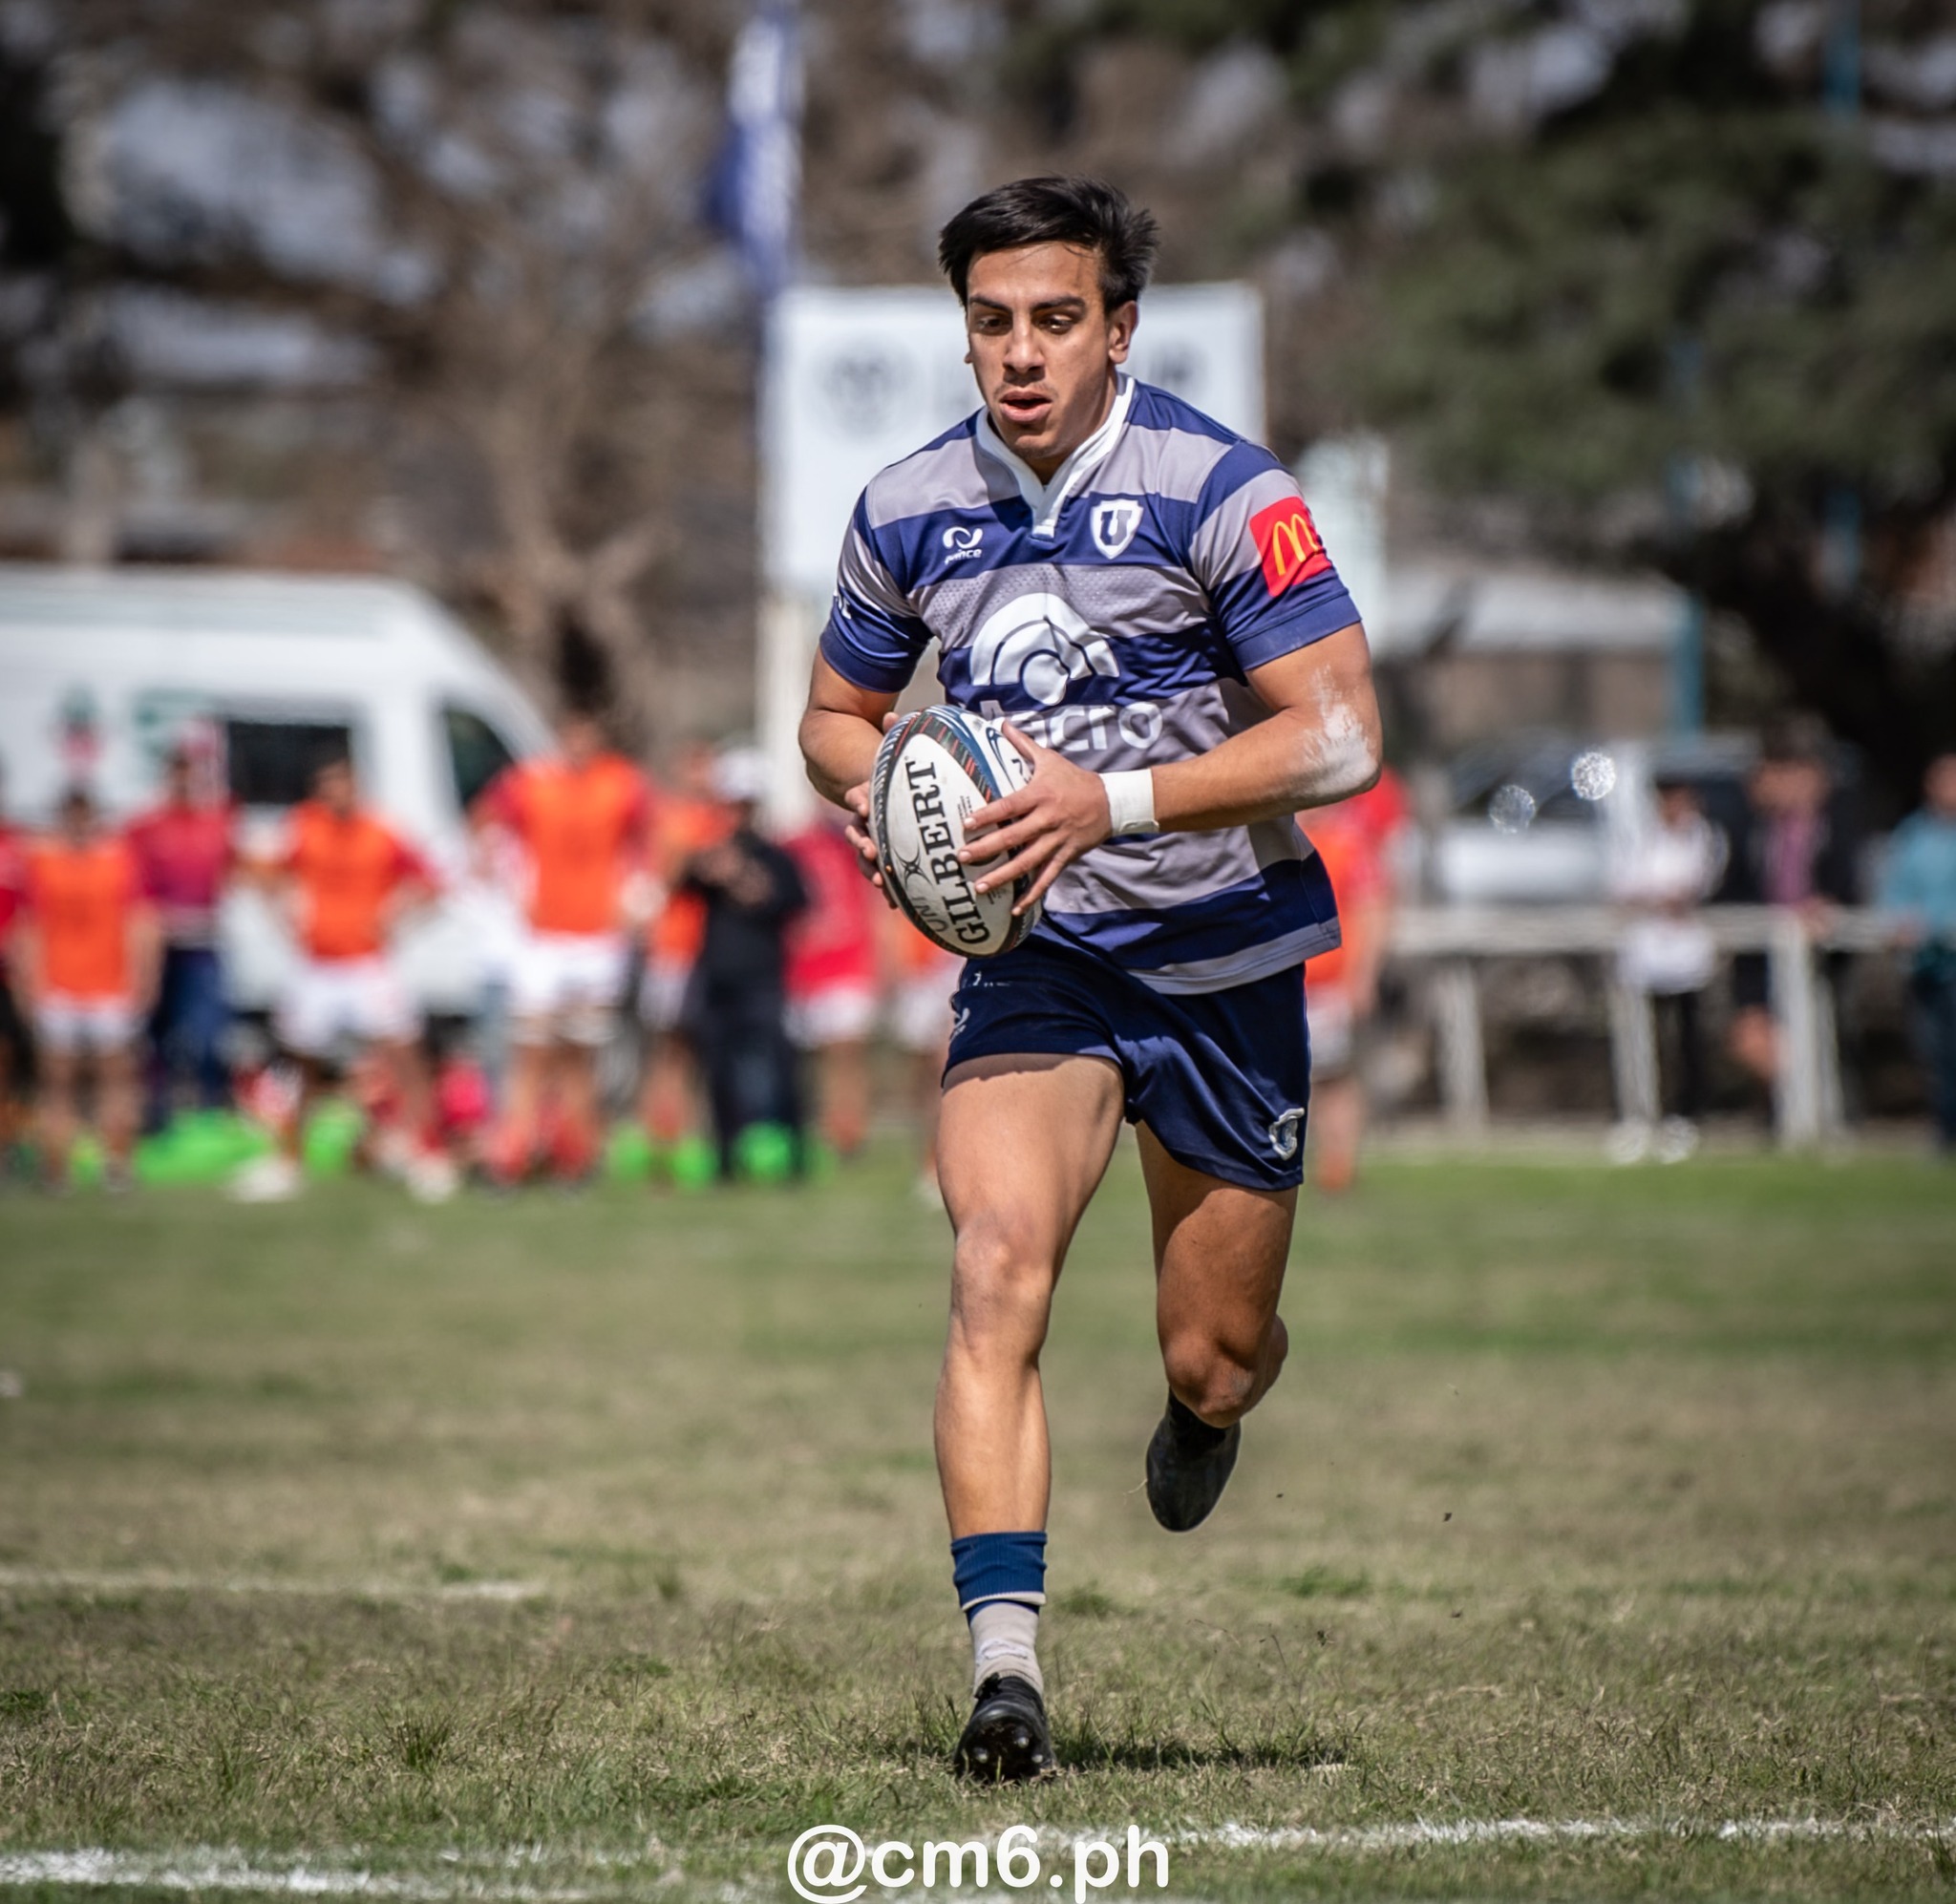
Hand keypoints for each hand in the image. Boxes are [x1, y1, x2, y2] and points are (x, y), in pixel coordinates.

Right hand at [842, 714, 905, 909]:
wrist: (876, 789)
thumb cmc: (890, 770)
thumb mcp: (891, 753)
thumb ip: (892, 736)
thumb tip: (893, 713)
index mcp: (866, 796)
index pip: (858, 799)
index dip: (860, 802)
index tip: (864, 806)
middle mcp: (864, 821)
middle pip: (859, 834)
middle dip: (865, 845)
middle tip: (873, 852)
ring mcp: (871, 840)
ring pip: (868, 858)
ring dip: (874, 871)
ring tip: (883, 883)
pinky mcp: (884, 857)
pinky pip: (884, 874)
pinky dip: (890, 889)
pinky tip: (898, 905)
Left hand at [960, 725, 1110, 913]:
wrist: (1112, 802)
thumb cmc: (1074, 779)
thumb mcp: (1050, 759)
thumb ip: (1023, 744)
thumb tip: (1002, 724)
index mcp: (1040, 795)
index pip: (1009, 807)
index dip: (988, 816)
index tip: (967, 824)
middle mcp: (1047, 820)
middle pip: (1014, 838)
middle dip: (986, 850)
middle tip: (962, 858)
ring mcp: (1057, 841)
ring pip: (1028, 862)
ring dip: (1003, 876)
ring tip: (980, 888)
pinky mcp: (1067, 857)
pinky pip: (1047, 878)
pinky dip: (1032, 894)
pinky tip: (1014, 909)